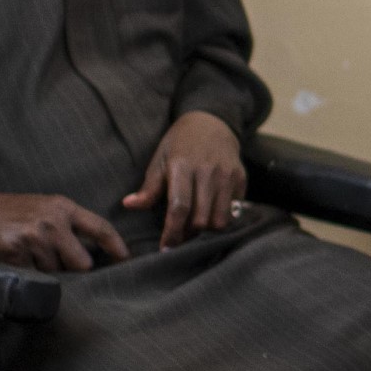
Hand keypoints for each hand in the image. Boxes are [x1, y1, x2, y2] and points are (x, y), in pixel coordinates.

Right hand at [0, 181, 129, 272]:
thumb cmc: (6, 211)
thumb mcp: (42, 206)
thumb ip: (66, 224)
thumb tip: (91, 253)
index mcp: (62, 207)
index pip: (100, 228)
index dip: (117, 247)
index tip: (126, 260)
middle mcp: (52, 222)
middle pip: (82, 263)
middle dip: (72, 269)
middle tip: (53, 261)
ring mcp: (34, 239)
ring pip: (57, 273)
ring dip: (46, 272)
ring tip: (27, 256)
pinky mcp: (16, 255)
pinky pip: (34, 278)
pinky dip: (28, 275)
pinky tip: (16, 261)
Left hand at [126, 110, 247, 249]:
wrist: (211, 122)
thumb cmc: (179, 144)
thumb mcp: (160, 160)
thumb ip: (149, 187)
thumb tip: (129, 205)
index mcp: (182, 166)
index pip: (179, 207)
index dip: (172, 232)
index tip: (166, 248)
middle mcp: (207, 171)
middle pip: (201, 219)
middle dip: (189, 234)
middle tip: (179, 237)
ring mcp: (227, 175)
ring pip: (221, 220)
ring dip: (207, 230)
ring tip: (195, 227)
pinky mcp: (241, 178)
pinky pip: (234, 211)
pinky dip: (222, 218)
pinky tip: (210, 213)